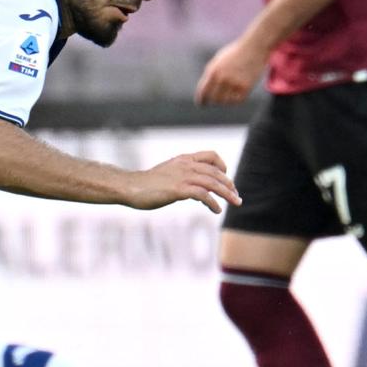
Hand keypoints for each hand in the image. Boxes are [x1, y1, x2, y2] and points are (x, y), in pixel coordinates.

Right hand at [121, 151, 239, 213]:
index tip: (226, 179)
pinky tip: (216, 210)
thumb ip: (182, 175)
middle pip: (216, 172)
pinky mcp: (178, 189)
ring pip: (213, 183)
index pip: (211, 156)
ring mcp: (182, 176)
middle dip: (229, 185)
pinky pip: (203, 195)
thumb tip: (194, 188)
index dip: (222, 166)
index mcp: (184, 159)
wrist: (130, 186)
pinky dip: (213, 203)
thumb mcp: (168, 173)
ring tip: (235, 202)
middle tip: (236, 197)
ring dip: (227, 194)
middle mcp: (186, 165)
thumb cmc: (146, 183)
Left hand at [194, 36, 269, 105]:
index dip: (201, 100)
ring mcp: (234, 83)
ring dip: (226, 100)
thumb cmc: (234, 53)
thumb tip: (205, 91)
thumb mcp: (218, 61)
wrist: (254, 47)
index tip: (202, 104)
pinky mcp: (246, 87)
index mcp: (213, 71)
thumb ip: (210, 75)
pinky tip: (236, 94)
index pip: (203, 92)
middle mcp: (222, 78)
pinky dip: (236, 99)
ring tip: (228, 93)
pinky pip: (237, 100)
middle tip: (216, 100)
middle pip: (214, 99)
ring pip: (226, 101)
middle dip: (214, 100)